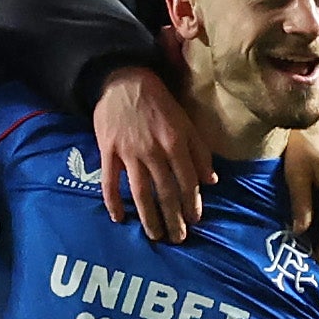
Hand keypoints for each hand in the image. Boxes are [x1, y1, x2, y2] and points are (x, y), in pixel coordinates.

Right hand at [90, 63, 206, 242]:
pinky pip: (109, 182)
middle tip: (178, 238)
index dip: (192, 203)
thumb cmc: (159, 102)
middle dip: (173, 218)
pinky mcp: (108, 151)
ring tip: (155, 236)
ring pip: (140, 192)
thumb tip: (211, 181)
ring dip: (148, 217)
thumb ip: (199, 151)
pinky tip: (119, 219)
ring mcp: (129, 153)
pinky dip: (113, 202)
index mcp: (175, 142)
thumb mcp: (185, 122)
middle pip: (165, 192)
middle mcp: (154, 150)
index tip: (195, 221)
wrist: (123, 80)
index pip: (187, 180)